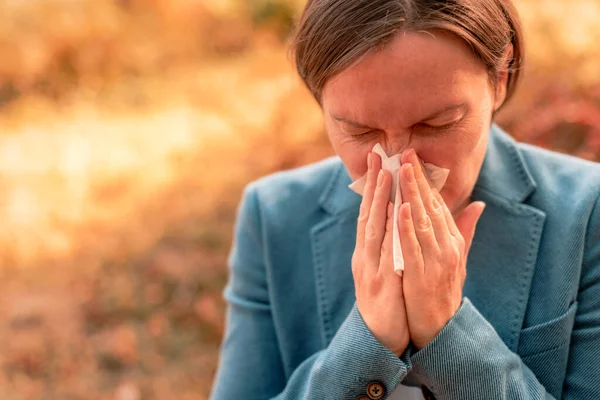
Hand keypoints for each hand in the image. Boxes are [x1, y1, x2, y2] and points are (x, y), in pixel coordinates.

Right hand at [352, 152, 409, 355]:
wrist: (378, 337)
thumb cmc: (386, 301)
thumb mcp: (388, 270)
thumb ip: (391, 245)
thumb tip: (398, 219)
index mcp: (368, 252)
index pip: (370, 214)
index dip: (374, 187)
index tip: (379, 161)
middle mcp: (365, 255)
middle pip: (368, 214)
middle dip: (373, 184)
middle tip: (378, 156)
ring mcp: (370, 268)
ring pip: (373, 229)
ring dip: (378, 201)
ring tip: (386, 175)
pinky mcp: (380, 283)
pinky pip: (386, 252)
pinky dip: (389, 232)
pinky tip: (394, 214)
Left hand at [398, 149, 485, 349]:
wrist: (441, 327)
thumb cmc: (445, 289)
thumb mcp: (458, 258)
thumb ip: (464, 230)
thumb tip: (478, 204)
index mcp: (453, 241)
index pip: (438, 204)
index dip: (425, 180)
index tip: (413, 158)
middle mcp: (448, 247)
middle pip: (431, 207)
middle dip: (418, 179)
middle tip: (405, 153)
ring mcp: (436, 261)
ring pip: (423, 222)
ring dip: (412, 195)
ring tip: (402, 171)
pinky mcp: (422, 276)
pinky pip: (413, 247)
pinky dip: (406, 227)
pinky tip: (399, 208)